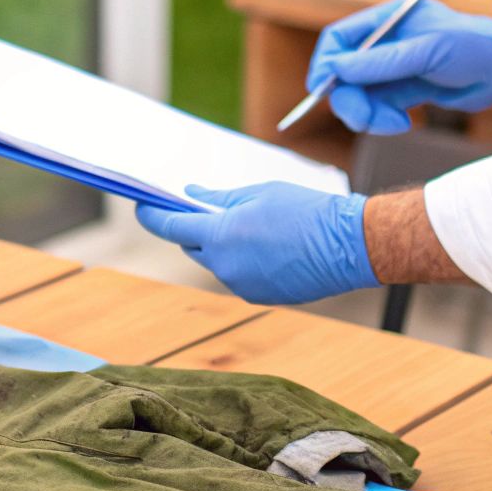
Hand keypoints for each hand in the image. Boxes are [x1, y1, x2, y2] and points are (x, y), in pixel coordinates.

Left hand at [135, 183, 377, 304]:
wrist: (349, 246)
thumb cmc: (307, 211)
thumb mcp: (260, 194)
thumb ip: (220, 199)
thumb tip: (192, 197)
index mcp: (221, 237)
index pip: (172, 228)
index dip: (153, 217)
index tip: (142, 207)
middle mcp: (225, 267)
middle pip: (193, 248)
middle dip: (193, 230)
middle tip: (200, 210)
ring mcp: (242, 286)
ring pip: (218, 263)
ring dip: (222, 246)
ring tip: (249, 225)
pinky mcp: (260, 296)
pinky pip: (239, 276)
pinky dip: (243, 260)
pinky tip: (266, 246)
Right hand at [308, 0, 491, 130]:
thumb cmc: (473, 47)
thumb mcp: (428, 51)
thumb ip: (383, 61)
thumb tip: (339, 69)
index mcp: (386, 21)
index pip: (339, 39)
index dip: (326, 64)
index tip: (322, 89)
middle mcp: (384, 45)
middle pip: (344, 74)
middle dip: (350, 99)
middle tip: (364, 119)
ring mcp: (393, 70)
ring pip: (359, 97)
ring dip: (368, 115)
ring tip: (395, 123)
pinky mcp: (403, 92)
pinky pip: (377, 110)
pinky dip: (383, 120)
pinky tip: (404, 122)